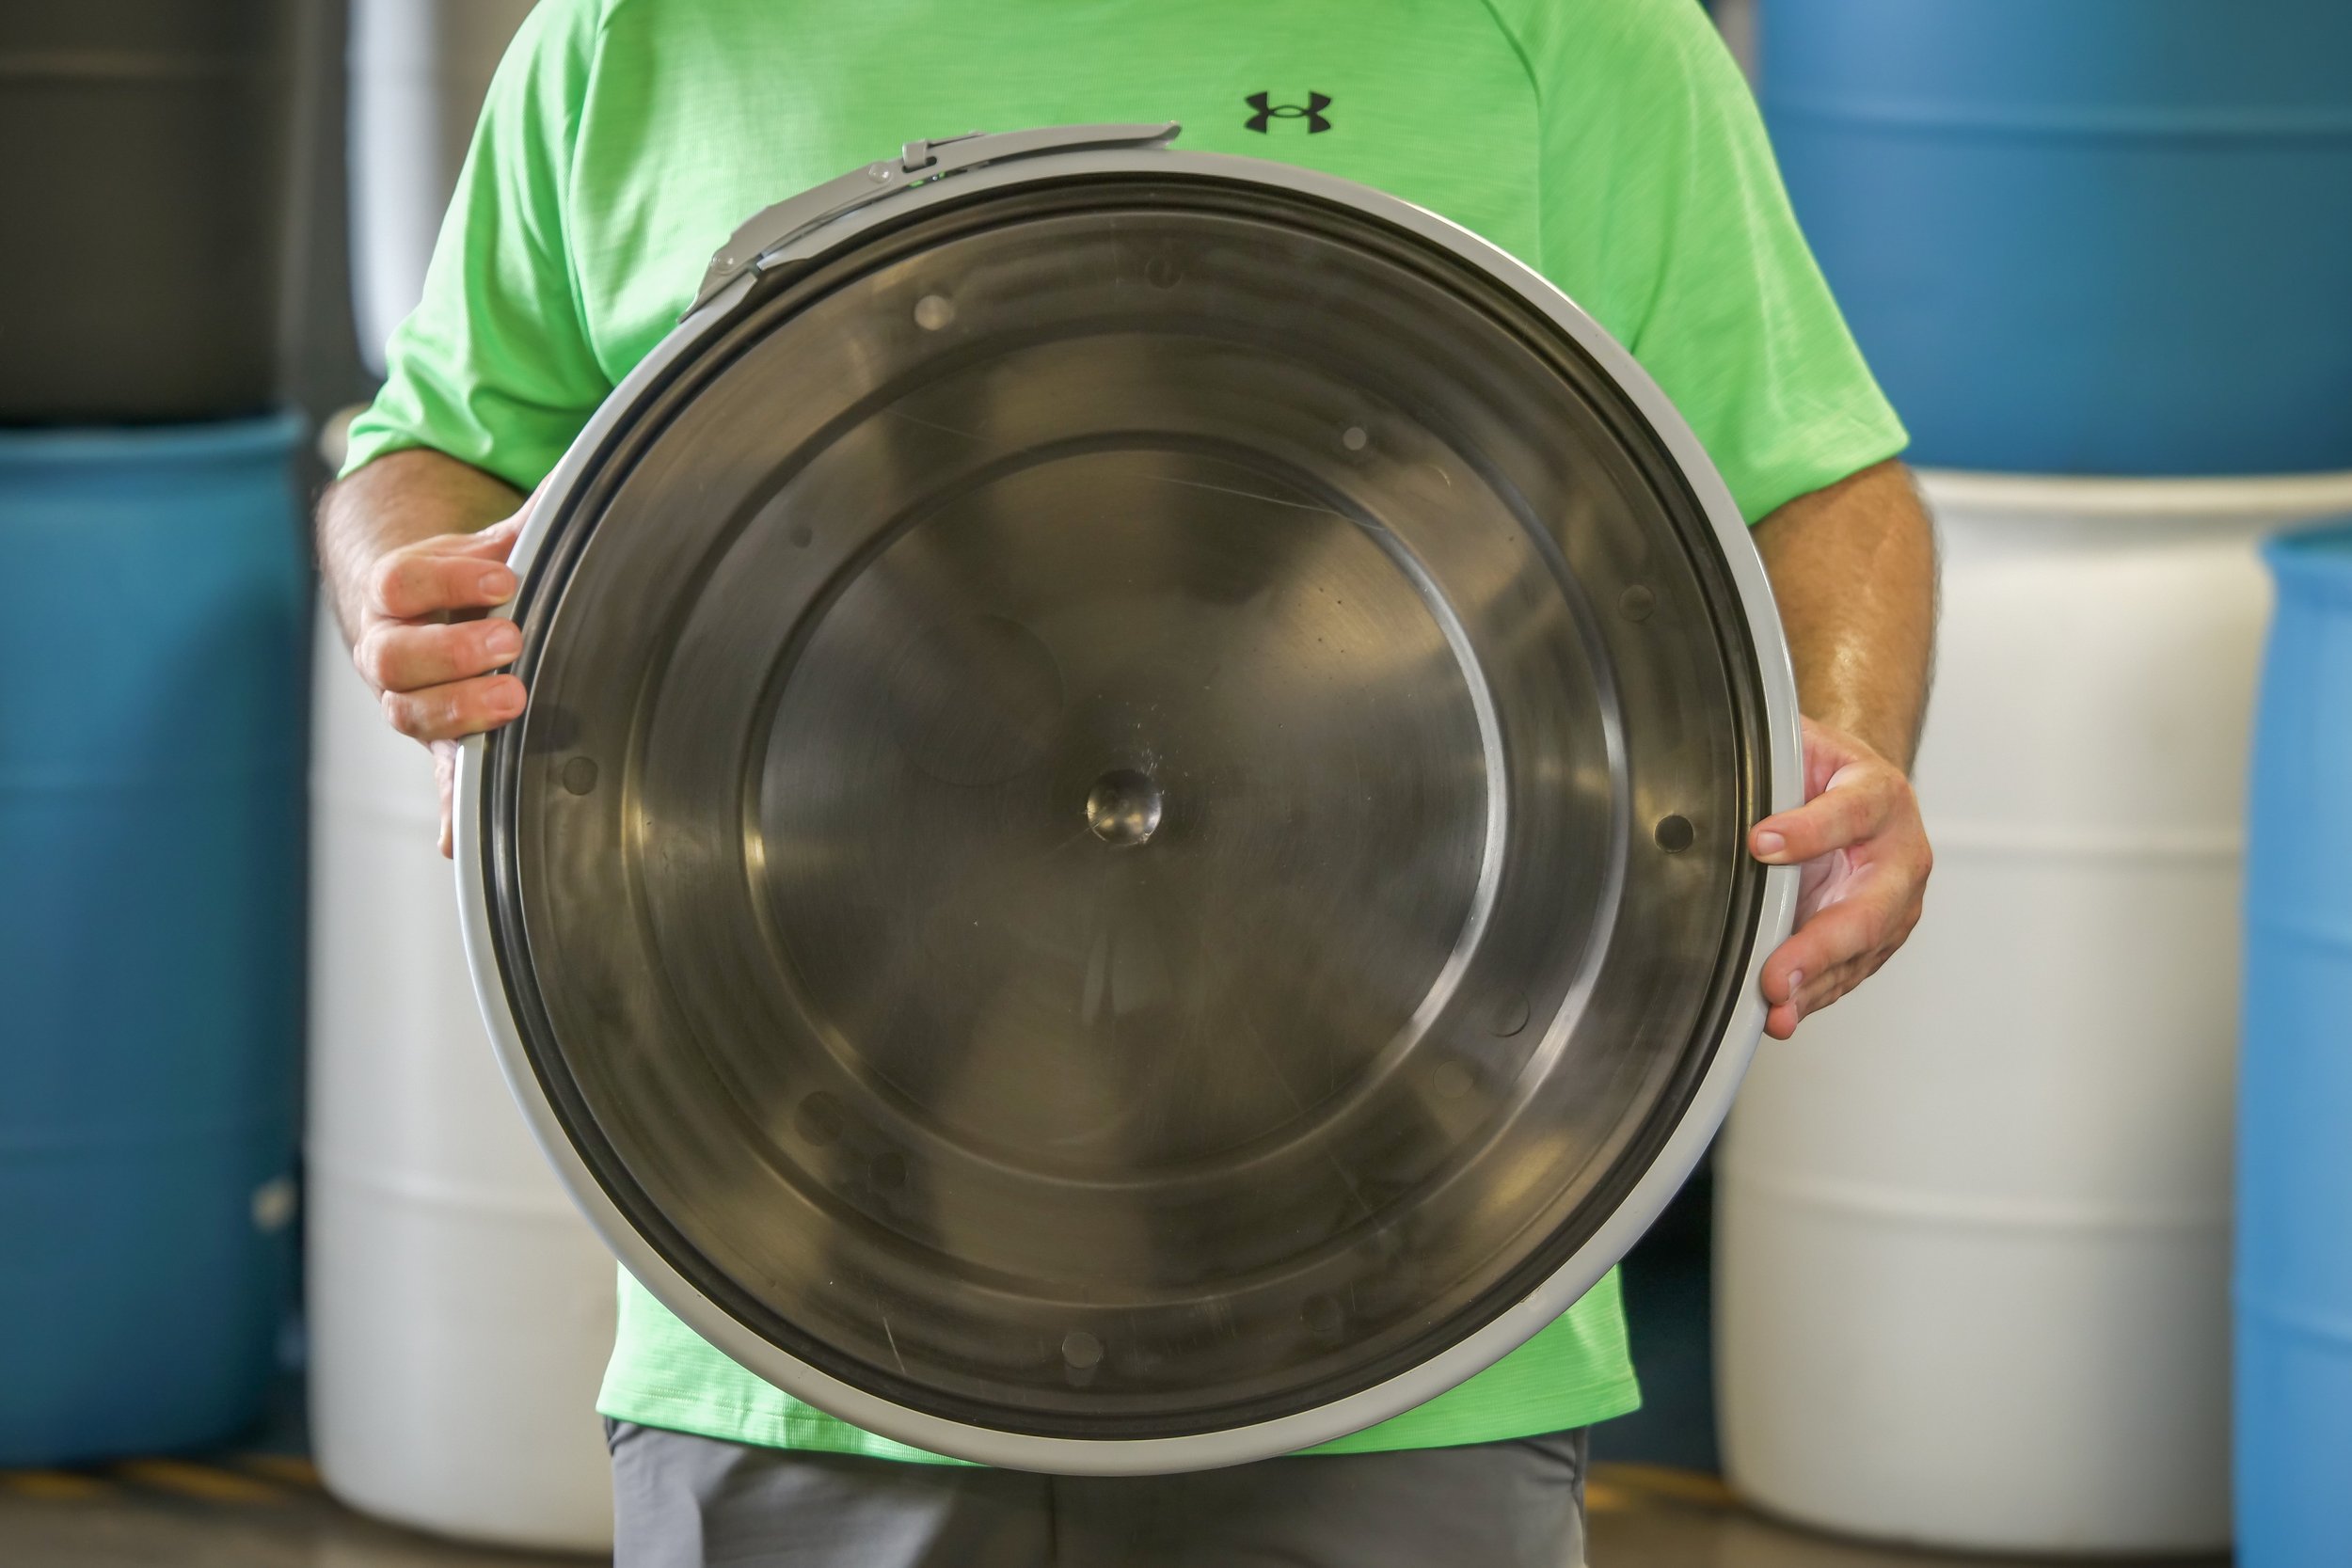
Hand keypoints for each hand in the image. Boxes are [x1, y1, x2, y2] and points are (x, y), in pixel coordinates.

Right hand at [350, 506, 530, 856]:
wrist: (417, 611)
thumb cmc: (459, 582)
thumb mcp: (481, 550)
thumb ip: (514, 535)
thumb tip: (565, 502)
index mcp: (394, 593)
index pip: (401, 583)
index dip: (448, 581)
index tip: (506, 580)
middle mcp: (386, 646)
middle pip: (394, 654)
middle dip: (452, 650)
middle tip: (510, 641)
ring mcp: (406, 698)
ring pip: (407, 710)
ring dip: (458, 710)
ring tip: (512, 698)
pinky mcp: (435, 743)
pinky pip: (436, 778)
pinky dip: (450, 811)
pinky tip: (458, 838)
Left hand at [1748, 715, 1930, 1039]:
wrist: (1861, 787)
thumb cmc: (1827, 770)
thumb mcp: (1801, 747)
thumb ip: (1770, 764)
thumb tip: (1705, 785)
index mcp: (1880, 795)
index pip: (1849, 813)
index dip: (1808, 831)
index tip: (1759, 846)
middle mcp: (1899, 854)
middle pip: (1870, 908)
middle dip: (1820, 947)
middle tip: (1776, 975)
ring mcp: (1896, 901)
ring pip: (1859, 951)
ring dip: (1814, 986)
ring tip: (1776, 1010)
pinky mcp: (1880, 935)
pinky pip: (1847, 969)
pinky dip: (1814, 994)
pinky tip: (1785, 1012)